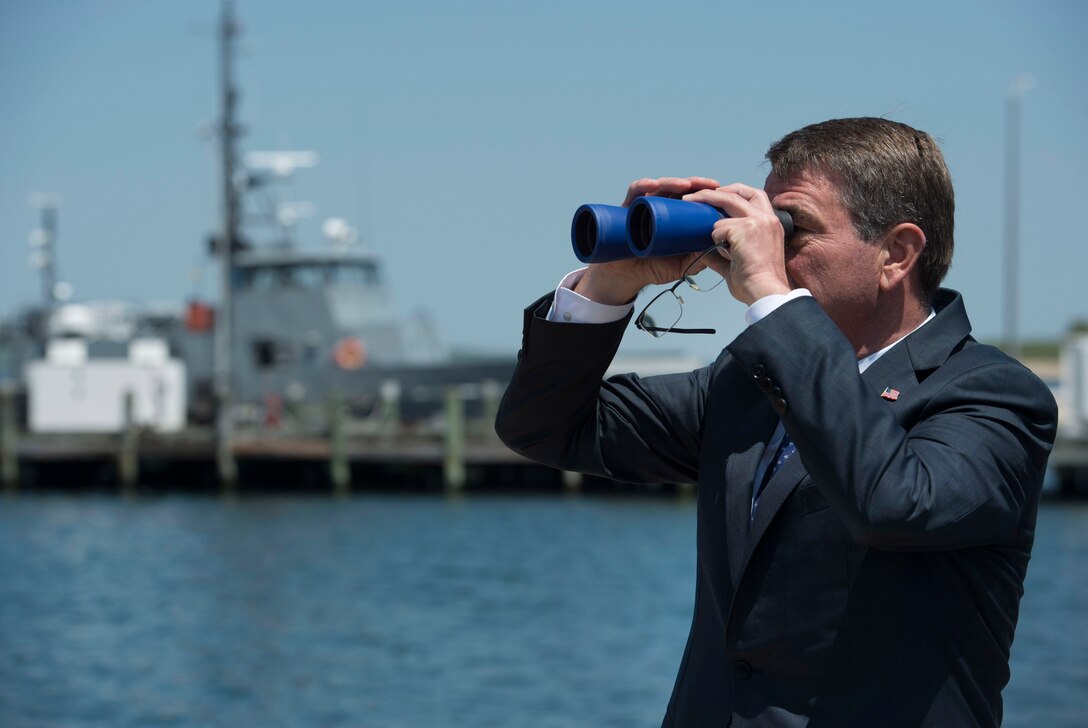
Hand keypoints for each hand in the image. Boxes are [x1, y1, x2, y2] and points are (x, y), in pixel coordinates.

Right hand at [574, 176, 721, 304]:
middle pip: (679, 188)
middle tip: (709, 185)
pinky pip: (634, 192)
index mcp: (675, 216)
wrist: (627, 275)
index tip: (721, 192)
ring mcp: (644, 206)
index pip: (693, 198)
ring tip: (685, 185)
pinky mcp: (627, 208)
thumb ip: (698, 258)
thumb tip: (718, 248)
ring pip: (660, 186)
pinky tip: (651, 184)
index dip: (706, 193)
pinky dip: (642, 186)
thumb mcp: (682, 264)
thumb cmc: (654, 266)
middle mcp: (661, 206)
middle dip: (695, 184)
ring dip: (673, 182)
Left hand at [682, 183, 791, 305]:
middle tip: (693, 196)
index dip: (736, 193)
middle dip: (714, 192)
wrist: (765, 292)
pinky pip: (718, 229)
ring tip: (703, 222)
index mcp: (771, 225)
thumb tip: (701, 248)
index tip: (720, 196)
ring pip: (725, 208)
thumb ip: (723, 252)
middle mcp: (768, 218)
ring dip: (711, 216)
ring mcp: (757, 222)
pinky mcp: (746, 229)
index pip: (755, 197)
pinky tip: (725, 254)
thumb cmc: (757, 283)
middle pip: (739, 193)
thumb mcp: (742, 262)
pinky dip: (715, 241)